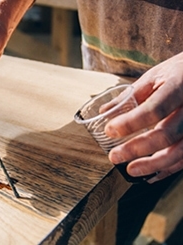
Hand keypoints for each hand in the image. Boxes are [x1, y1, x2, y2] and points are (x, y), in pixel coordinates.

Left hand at [105, 52, 182, 182]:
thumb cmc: (178, 73)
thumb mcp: (155, 75)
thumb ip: (131, 95)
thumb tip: (104, 112)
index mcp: (178, 87)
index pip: (155, 109)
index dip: (131, 123)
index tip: (110, 130)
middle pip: (167, 134)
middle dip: (138, 149)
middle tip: (115, 157)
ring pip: (180, 151)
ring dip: (154, 165)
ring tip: (132, 170)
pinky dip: (169, 169)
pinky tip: (152, 175)